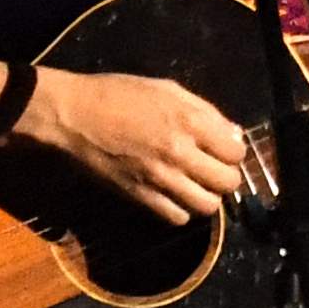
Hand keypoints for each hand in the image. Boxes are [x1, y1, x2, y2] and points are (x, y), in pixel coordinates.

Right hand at [17, 66, 245, 224]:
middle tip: (211, 168)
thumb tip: (233, 134)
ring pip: (207, 205)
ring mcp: (160, 178)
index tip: (222, 149)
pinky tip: (173, 196)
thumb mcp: (166, 89)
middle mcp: (179, 153)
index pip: (236, 152)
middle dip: (225, 175)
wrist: (72, 115)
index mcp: (188, 121)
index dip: (233, 151)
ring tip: (194, 184)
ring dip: (206, 196)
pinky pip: (177, 217)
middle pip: (227, 182)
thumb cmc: (117, 94)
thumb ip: (205, 111)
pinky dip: (180, 210)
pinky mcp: (140, 196)